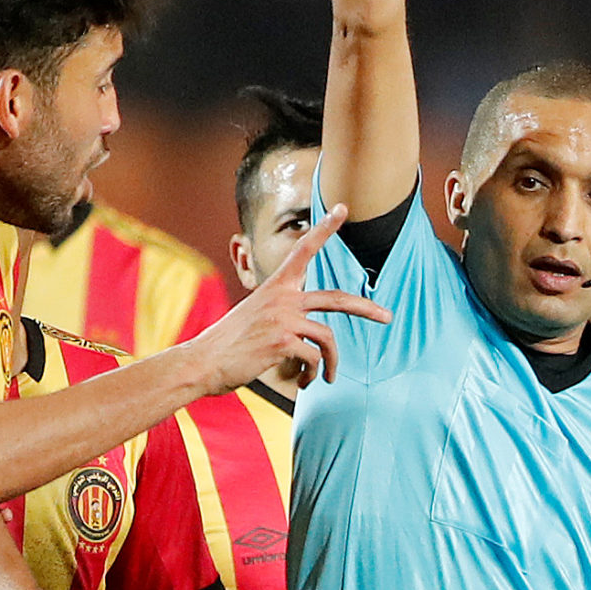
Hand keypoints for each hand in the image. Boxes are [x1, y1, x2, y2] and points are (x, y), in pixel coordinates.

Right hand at [184, 207, 388, 393]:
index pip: (304, 250)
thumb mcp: (255, 315)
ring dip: (332, 363)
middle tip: (388, 317)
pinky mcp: (283, 342)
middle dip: (367, 308)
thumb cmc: (229, 343)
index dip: (325, 228)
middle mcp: (282, 297)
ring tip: (327, 377)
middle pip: (337, 298)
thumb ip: (281, 313)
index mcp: (275, 286)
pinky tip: (302, 382)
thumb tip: (306, 333)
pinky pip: (314, 359)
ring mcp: (283, 318)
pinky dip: (312, 375)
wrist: (203, 361)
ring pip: (328, 339)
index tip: (343, 208)